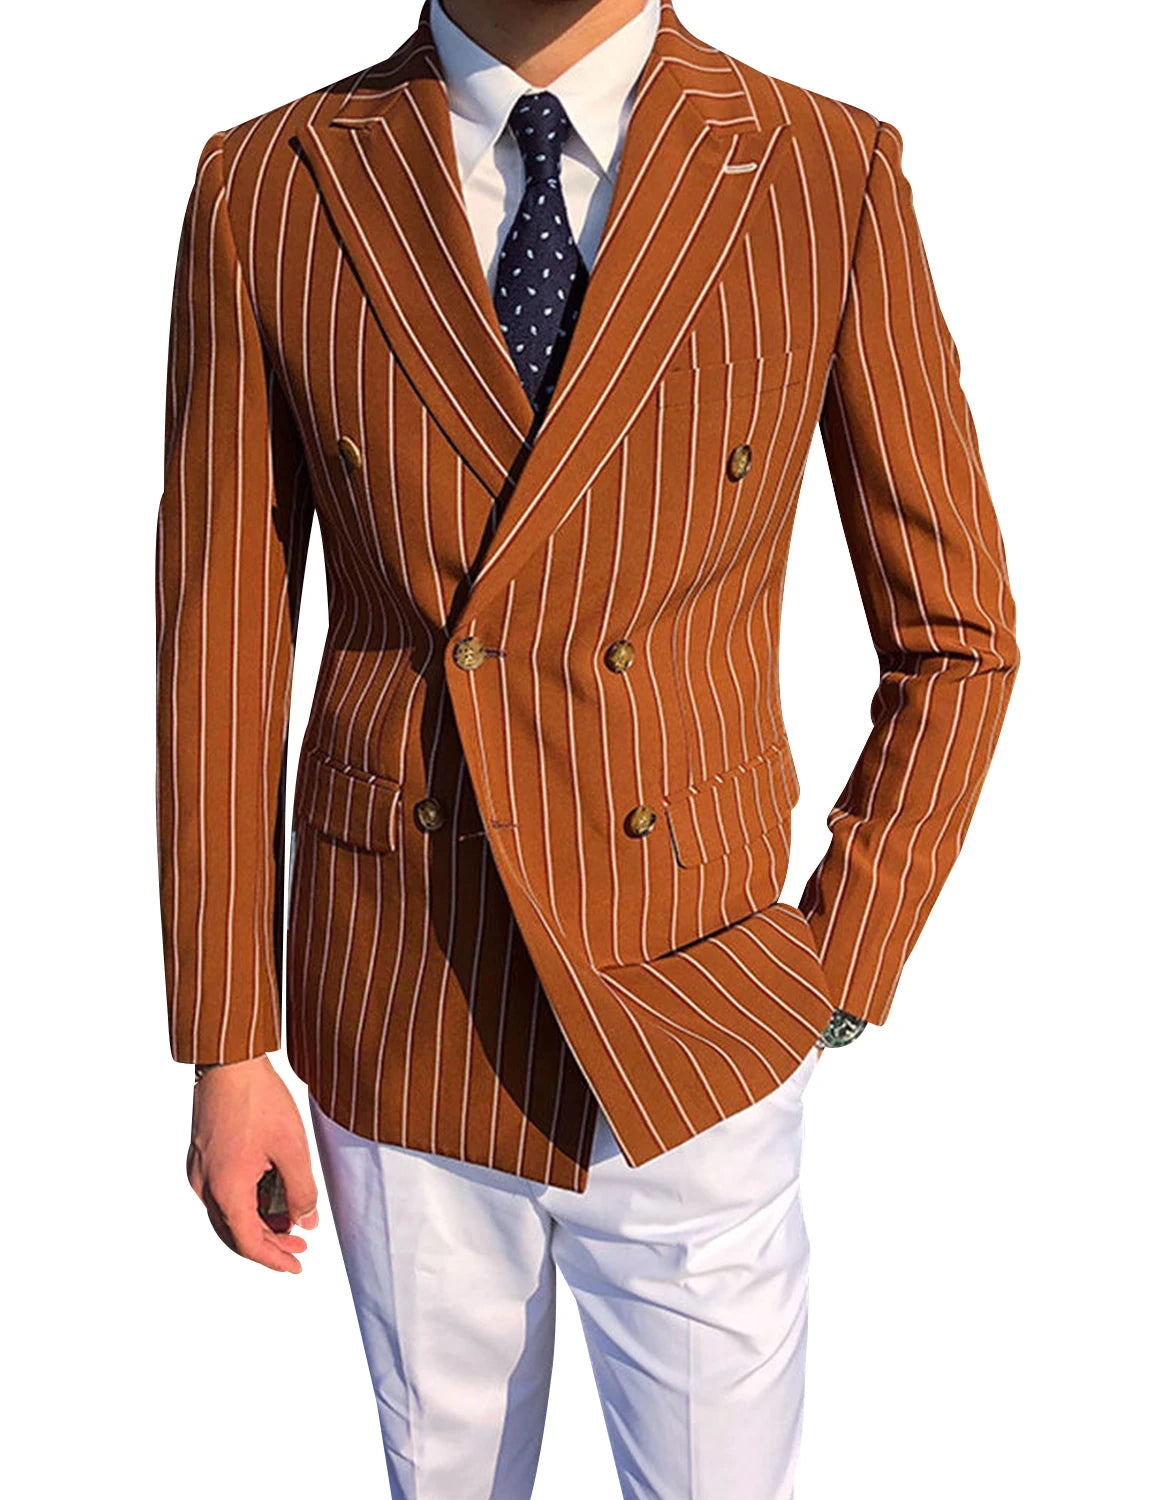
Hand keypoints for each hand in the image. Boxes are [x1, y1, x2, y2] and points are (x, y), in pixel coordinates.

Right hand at [187, 1055, 319, 1272]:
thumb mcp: (292, 1149)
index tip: (297, 1266)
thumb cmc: (259, 1101)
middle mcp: (204, 1186)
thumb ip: (301, 1191)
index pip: (248, 1243)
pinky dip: (245, 1202)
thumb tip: (306, 1222)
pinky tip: (270, 1192)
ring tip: (291, 1218)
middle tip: (300, 1246)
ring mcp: (198, 1170)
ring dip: (257, 1222)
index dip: (274, 1259)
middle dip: (268, 1243)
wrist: (229, 1061)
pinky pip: (221, 1192)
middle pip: (234, 1233)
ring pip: (227, 1213)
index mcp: (226, 1190)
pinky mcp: (201, 1154)